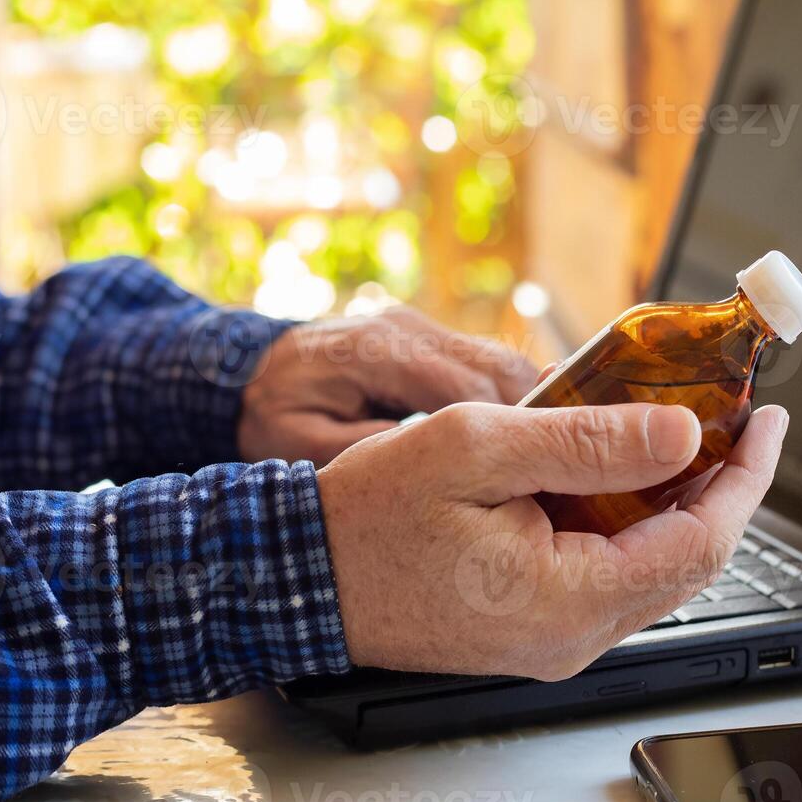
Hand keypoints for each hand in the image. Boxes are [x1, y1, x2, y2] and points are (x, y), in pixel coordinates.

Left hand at [238, 307, 537, 465]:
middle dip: (535, 416)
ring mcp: (419, 327)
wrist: (246, 373)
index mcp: (376, 351)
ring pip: (502, 360)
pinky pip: (485, 364)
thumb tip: (433, 462)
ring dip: (529, 406)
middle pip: (498, 366)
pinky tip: (520, 439)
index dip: (509, 431)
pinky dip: (509, 399)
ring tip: (545, 457)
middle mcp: (406, 328)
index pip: (466, 389)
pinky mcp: (427, 338)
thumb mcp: (301, 445)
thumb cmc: (271, 416)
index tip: (535, 474)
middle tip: (556, 469)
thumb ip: (364, 450)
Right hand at [318, 401, 787, 680]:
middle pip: (686, 560)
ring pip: (650, 568)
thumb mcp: (478, 449)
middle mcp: (572, 636)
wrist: (303, 576)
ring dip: (672, 502)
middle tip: (727, 419)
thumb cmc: (369, 515)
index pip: (702, 542)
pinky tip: (617, 475)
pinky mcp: (533, 629)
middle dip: (717, 485)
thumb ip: (587, 442)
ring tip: (675, 435)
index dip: (745, 477)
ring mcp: (552, 639)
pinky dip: (628, 523)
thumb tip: (679, 435)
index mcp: (568, 599)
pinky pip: (608, 576)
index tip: (765, 421)